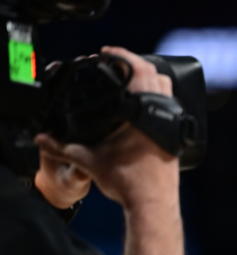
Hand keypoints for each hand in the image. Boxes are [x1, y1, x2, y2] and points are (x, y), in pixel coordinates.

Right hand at [33, 46, 178, 211]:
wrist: (153, 203)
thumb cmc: (128, 182)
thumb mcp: (89, 161)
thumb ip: (63, 147)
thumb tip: (42, 139)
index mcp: (142, 111)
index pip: (138, 69)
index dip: (121, 55)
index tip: (107, 51)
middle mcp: (162, 114)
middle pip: (155, 74)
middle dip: (136, 63)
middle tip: (116, 62)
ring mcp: (173, 124)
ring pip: (166, 89)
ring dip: (150, 79)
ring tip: (130, 79)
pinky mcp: (177, 135)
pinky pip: (171, 106)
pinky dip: (158, 98)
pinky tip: (145, 104)